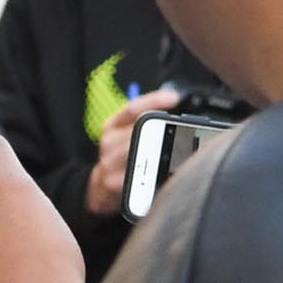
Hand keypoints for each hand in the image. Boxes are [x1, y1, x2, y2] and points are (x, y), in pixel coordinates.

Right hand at [85, 86, 178, 217]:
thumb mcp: (125, 133)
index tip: (174, 97)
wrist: (100, 185)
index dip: (153, 100)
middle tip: (181, 129)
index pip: (132, 108)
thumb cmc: (121, 156)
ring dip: (157, 152)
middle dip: (159, 129)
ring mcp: (108, 163)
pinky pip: (136, 176)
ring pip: (136, 152)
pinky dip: (152, 174)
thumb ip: (145, 122)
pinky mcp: (112, 182)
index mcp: (112, 125)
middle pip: (136, 130)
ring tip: (176, 152)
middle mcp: (108, 142)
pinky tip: (164, 173)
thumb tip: (177, 114)